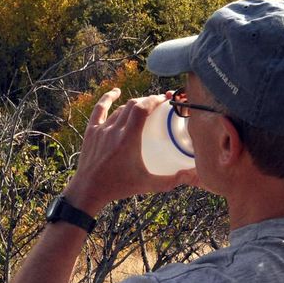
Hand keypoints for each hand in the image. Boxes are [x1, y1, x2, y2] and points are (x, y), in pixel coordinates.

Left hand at [62, 89, 198, 216]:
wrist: (89, 190)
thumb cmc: (119, 187)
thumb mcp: (148, 184)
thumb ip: (172, 180)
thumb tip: (194, 175)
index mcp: (128, 139)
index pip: (142, 108)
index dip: (154, 100)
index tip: (165, 99)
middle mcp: (114, 130)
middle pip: (133, 106)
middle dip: (147, 101)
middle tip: (159, 104)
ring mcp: (101, 129)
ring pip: (120, 109)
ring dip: (133, 105)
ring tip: (144, 106)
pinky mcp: (91, 131)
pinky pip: (99, 109)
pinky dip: (108, 99)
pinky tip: (115, 92)